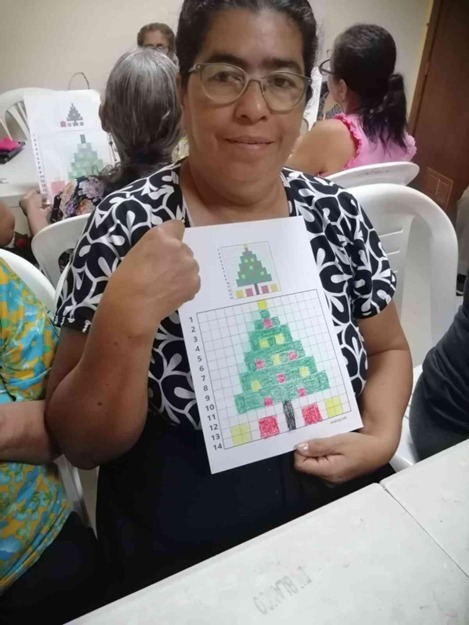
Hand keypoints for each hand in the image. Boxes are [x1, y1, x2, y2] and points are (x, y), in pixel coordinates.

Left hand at [19, 190, 50, 216]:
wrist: (37, 215)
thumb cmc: (34, 203)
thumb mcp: (37, 195)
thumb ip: (41, 194)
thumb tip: (44, 195)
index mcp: (23, 200)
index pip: (30, 193)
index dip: (36, 190)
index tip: (42, 189)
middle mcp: (26, 206)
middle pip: (34, 199)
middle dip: (40, 197)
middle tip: (46, 194)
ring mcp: (33, 211)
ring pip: (39, 205)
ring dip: (44, 202)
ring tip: (49, 199)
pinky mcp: (39, 215)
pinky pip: (44, 210)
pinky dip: (47, 207)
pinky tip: (51, 204)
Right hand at [105, 220, 199, 336]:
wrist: (132, 305)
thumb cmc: (126, 280)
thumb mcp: (136, 253)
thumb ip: (155, 248)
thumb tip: (163, 253)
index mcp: (160, 235)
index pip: (177, 226)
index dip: (172, 237)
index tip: (166, 248)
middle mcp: (179, 246)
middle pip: (184, 249)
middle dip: (176, 258)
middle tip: (162, 273)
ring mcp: (189, 265)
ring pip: (189, 266)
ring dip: (182, 273)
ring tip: (166, 286)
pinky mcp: (195, 282)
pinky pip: (192, 281)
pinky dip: (185, 287)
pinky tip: (170, 294)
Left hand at [294, 431, 395, 484]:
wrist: (378, 450)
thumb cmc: (361, 446)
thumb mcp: (338, 442)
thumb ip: (318, 446)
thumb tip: (299, 448)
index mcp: (328, 472)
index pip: (300, 464)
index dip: (300, 451)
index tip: (307, 439)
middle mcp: (328, 479)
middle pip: (306, 465)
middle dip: (308, 451)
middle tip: (317, 438)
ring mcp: (332, 478)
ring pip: (313, 464)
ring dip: (315, 452)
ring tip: (325, 441)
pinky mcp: (335, 475)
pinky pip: (321, 465)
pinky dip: (322, 455)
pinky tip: (329, 447)